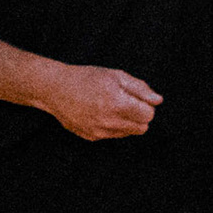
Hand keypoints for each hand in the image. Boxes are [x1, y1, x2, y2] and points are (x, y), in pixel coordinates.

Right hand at [39, 64, 161, 139]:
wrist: (54, 89)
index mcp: (117, 103)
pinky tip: (100, 113)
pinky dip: (113, 126)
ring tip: (112, 106)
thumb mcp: (115, 76)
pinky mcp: (91, 137)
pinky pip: (113, 135)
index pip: (148, 115)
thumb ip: (140, 88)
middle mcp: (108, 121)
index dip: (146, 105)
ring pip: (129, 133)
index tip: (137, 98)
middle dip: (140, 116)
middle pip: (142, 128)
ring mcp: (99, 132)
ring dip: (127, 122)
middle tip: (127, 102)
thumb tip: (158, 101)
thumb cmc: (87, 78)